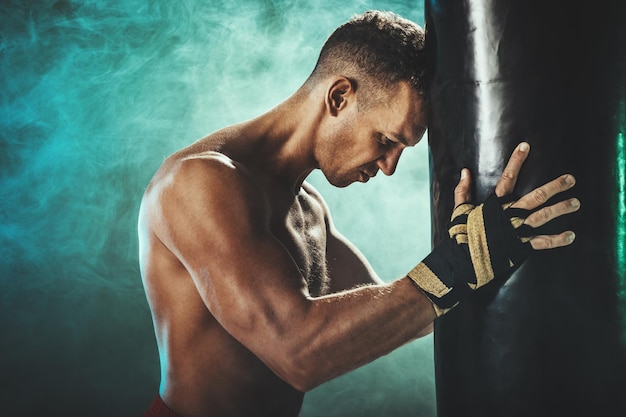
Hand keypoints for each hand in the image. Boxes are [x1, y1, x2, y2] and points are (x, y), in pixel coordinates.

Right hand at [454, 142, 579, 249]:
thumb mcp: (459, 209)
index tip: (525, 146)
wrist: (463, 258)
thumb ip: (462, 190)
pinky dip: (556, 240)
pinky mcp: (519, 245)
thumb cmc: (461, 234)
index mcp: (494, 204)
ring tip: (576, 203)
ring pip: (542, 216)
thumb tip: (464, 172)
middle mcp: (509, 214)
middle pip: (535, 197)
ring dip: (560, 209)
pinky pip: (541, 242)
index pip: (507, 178)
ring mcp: (516, 230)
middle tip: (570, 179)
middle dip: (554, 187)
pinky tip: (571, 235)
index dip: (516, 161)